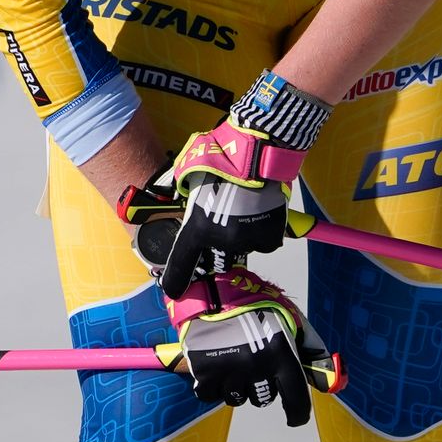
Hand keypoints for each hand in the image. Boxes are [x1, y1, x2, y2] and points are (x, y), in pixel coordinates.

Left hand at [153, 71, 332, 294]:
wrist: (257, 150)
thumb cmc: (220, 158)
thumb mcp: (190, 175)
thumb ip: (181, 194)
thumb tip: (172, 197)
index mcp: (198, 228)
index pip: (181, 264)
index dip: (175, 280)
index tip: (172, 290)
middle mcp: (221, 240)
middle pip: (216, 250)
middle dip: (218, 236)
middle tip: (225, 209)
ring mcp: (248, 241)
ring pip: (242, 244)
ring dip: (241, 231)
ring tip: (246, 204)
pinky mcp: (270, 237)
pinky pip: (263, 241)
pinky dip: (262, 230)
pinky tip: (261, 210)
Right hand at [165, 266, 340, 425]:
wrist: (213, 287)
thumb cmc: (254, 302)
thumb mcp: (291, 320)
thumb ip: (310, 348)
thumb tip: (330, 378)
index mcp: (281, 355)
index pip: (296, 400)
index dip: (297, 413)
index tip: (295, 416)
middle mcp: (256, 368)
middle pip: (263, 399)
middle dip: (262, 386)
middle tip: (254, 363)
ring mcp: (228, 372)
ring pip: (236, 398)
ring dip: (237, 385)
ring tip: (233, 360)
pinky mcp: (203, 373)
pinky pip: (210, 395)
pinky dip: (212, 385)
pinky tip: (214, 365)